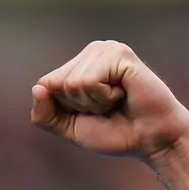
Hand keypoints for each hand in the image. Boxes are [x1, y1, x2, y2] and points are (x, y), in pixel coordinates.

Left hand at [30, 40, 188, 161]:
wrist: (151, 140)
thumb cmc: (115, 132)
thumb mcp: (70, 128)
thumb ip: (45, 115)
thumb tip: (37, 89)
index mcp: (78, 64)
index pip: (45, 85)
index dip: (64, 109)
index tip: (92, 112)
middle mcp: (91, 51)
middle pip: (56, 83)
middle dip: (78, 105)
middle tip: (107, 107)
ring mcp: (106, 49)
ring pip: (71, 83)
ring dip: (93, 102)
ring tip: (117, 100)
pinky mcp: (119, 54)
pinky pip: (89, 81)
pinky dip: (104, 97)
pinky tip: (124, 93)